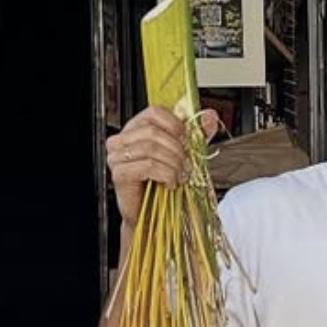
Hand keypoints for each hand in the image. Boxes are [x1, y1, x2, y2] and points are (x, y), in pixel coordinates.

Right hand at [105, 106, 217, 227]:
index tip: (187, 140)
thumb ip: (196, 134)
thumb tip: (210, 115)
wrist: (154, 214)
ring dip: (173, 164)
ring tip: (180, 176)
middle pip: (153, 131)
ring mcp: (116, 157)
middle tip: (186, 165)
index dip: (175, 124)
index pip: (154, 112)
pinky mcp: (119, 174)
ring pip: (151, 149)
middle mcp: (121, 140)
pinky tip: (171, 184)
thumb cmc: (165, 183)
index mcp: (135, 129)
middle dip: (177, 149)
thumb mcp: (185, 154)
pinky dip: (166, 175)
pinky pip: (148, 166)